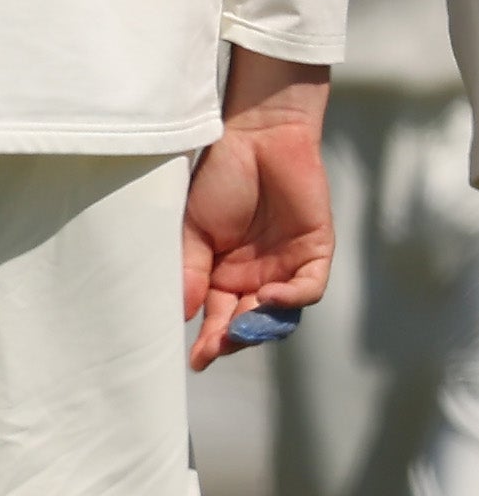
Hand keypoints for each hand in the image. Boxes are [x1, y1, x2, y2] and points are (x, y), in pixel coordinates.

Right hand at [185, 53, 333, 368]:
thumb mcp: (192, 229)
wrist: (256, 135)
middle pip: (247, 321)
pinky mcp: (315, 252)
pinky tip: (269, 298)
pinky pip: (308, 289)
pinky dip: (291, 300)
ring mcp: (286, 265)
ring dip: (260, 326)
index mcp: (220, 271)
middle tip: (213, 349)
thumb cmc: (218, 176)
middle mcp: (254, 275)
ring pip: (279, 314)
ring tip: (237, 330)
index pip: (216, 315)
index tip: (194, 360)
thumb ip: (189, 270)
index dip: (208, 339)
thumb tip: (179, 315)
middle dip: (231, 339)